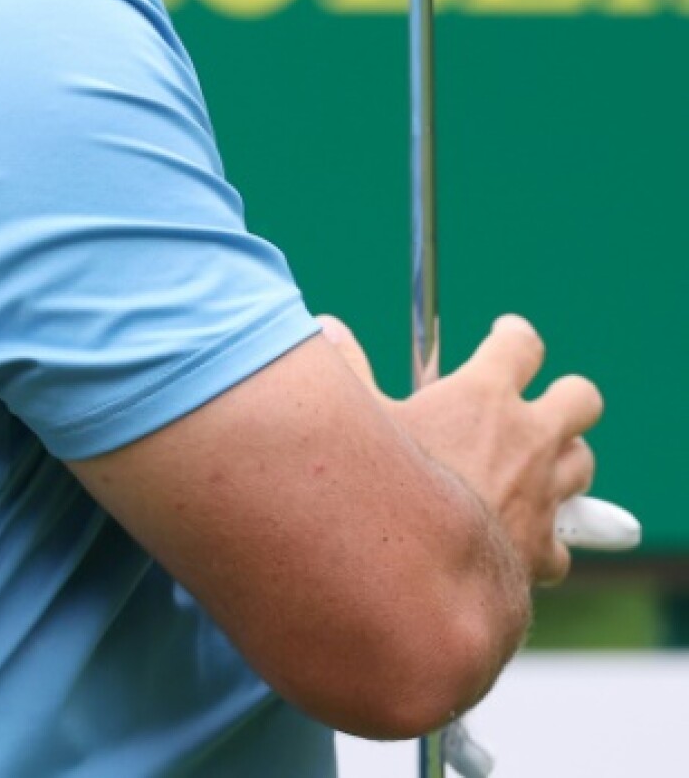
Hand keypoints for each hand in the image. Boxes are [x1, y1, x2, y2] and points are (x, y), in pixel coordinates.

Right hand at [318, 313, 603, 585]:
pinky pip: (561, 543)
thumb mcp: (356, 421)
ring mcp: (542, 496)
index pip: (522, 344)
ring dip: (562, 461)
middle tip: (534, 406)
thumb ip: (349, 369)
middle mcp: (528, 440)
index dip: (514, 336)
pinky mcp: (541, 551)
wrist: (412, 584)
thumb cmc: (382, 492)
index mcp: (485, 396)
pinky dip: (545, 541)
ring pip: (581, 463)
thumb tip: (329, 326)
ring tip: (530, 467)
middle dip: (564, 397)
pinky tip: (514, 541)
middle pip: (580, 398)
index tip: (505, 335)